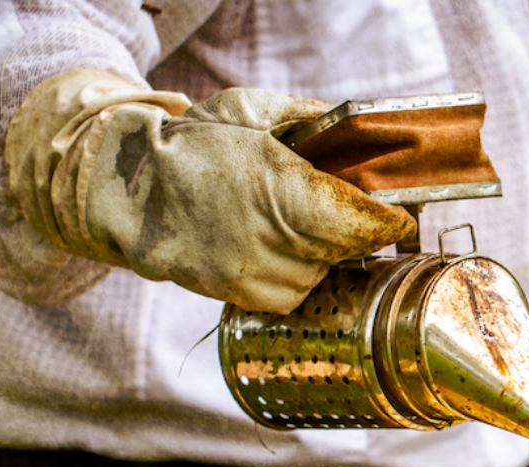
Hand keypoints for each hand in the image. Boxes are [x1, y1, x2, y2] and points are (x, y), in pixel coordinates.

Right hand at [6, 70, 415, 312]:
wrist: (127, 188)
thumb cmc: (192, 143)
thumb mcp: (249, 111)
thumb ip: (308, 119)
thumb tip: (357, 129)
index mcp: (282, 188)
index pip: (363, 221)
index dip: (390, 219)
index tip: (402, 212)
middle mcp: (271, 238)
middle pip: (349, 248)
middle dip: (359, 230)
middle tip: (359, 212)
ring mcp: (254, 272)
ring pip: (323, 272)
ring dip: (326, 253)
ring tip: (305, 226)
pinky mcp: (239, 294)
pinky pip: (295, 293)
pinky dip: (299, 275)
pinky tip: (284, 250)